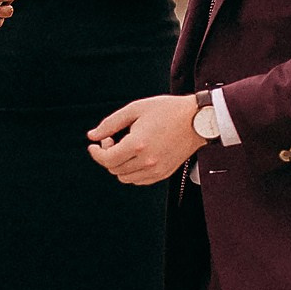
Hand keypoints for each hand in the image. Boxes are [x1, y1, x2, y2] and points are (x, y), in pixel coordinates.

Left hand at [87, 94, 205, 186]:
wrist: (198, 120)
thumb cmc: (168, 110)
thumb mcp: (135, 109)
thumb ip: (111, 123)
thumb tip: (92, 136)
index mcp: (138, 144)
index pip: (107, 160)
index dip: (96, 153)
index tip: (94, 145)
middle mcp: (147, 161)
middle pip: (114, 169)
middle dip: (107, 156)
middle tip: (112, 140)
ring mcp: (156, 170)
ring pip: (125, 177)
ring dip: (119, 165)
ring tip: (125, 148)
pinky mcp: (164, 173)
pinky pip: (139, 180)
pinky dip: (132, 171)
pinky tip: (135, 156)